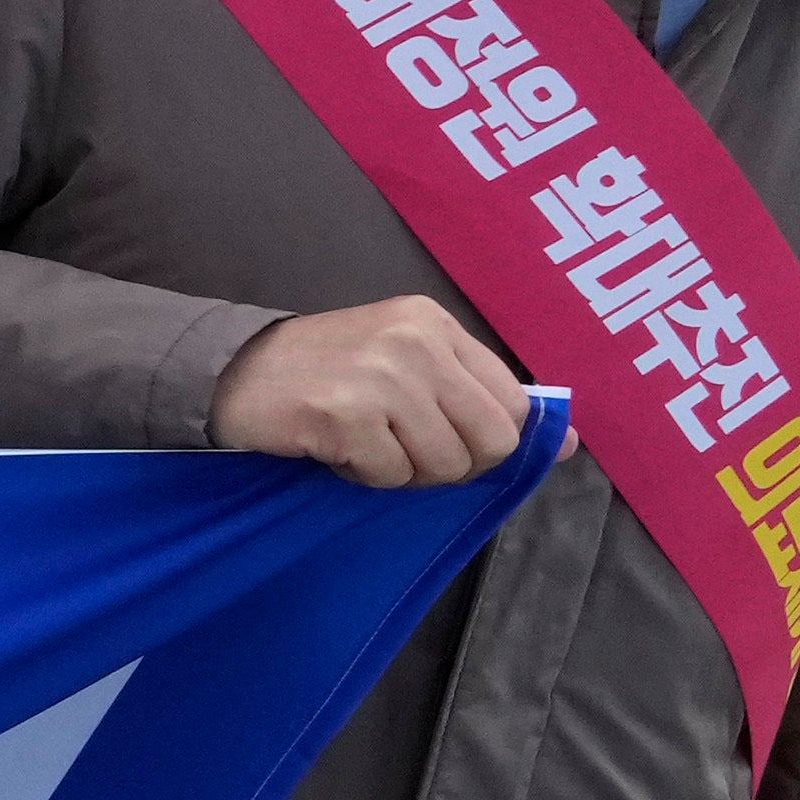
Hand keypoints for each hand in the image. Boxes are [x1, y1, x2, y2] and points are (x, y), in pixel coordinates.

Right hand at [205, 293, 534, 486]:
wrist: (231, 374)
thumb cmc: (326, 373)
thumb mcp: (408, 365)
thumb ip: (481, 397)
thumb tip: (567, 446)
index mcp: (434, 323)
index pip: (513, 404)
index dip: (489, 439)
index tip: (446, 438)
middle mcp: (413, 342)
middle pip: (491, 441)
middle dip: (452, 462)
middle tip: (402, 449)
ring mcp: (379, 377)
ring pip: (444, 464)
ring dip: (404, 471)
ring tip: (365, 443)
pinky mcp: (344, 415)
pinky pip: (391, 476)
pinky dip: (364, 476)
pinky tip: (336, 448)